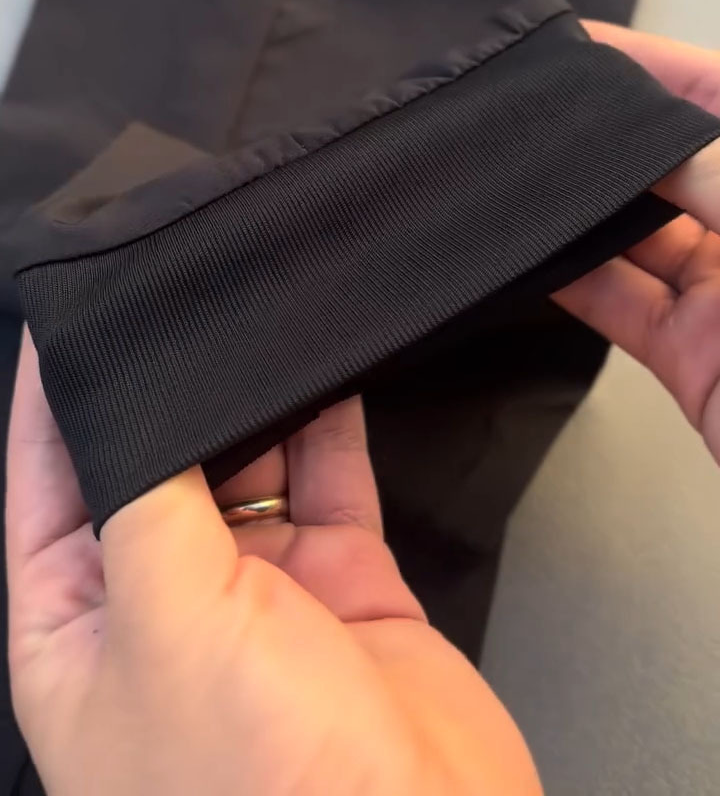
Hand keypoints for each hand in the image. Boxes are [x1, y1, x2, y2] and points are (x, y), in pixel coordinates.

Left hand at [7, 333, 540, 795]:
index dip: (55, 403)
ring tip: (257, 318)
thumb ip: (145, 498)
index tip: (73, 319)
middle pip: (155, 466)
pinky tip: (329, 369)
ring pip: (248, 466)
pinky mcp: (346, 588)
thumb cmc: (263, 793)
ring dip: (256, 399)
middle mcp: (166, 610)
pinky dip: (333, 424)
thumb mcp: (169, 623)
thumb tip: (129, 395)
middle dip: (171, 388)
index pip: (46, 488)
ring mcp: (262, 598)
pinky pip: (332, 482)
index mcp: (80, 631)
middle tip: (183, 299)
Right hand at [556, 23, 719, 462]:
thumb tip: (659, 148)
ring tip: (530, 177)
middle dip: (613, 139)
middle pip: (679, 165)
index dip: (660, 67)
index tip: (590, 47)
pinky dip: (578, 279)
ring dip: (586, 211)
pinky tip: (541, 254)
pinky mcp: (696, 357)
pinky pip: (625, 303)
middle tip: (545, 113)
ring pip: (643, 235)